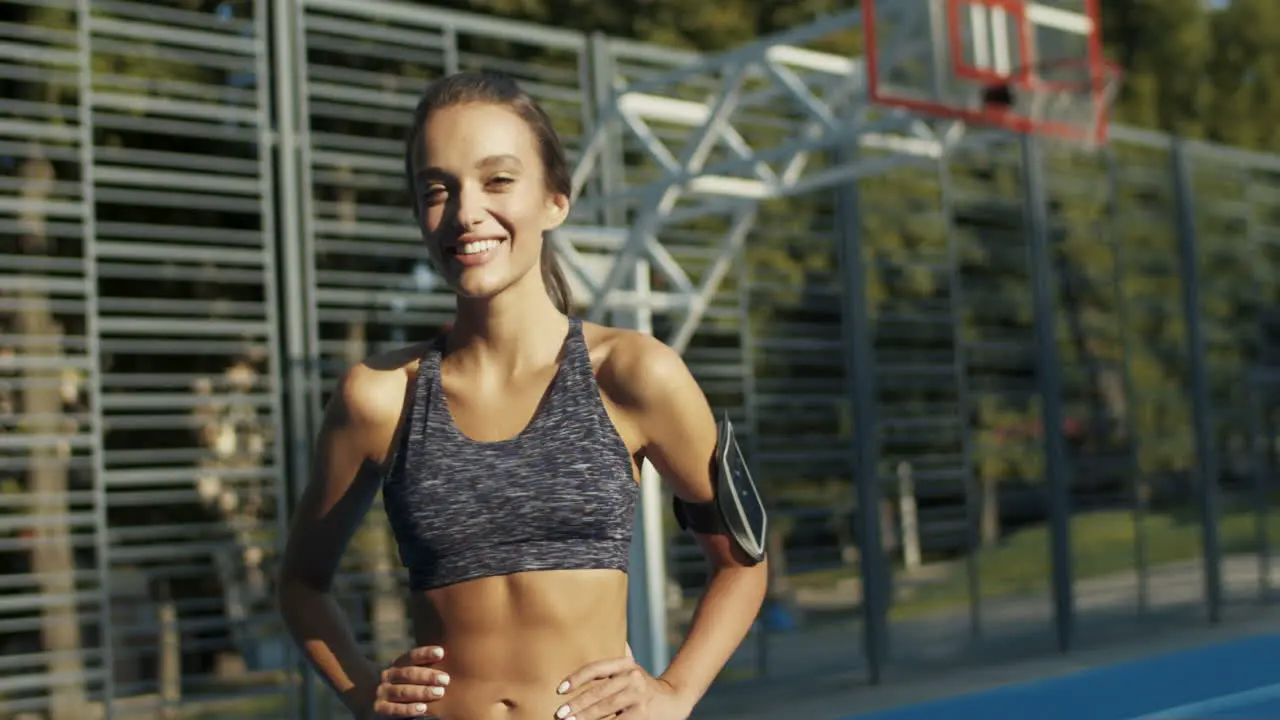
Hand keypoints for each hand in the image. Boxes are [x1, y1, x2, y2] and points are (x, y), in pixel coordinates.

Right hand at [365, 645, 450, 717]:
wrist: (372, 704)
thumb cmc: (403, 688)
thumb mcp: (410, 677)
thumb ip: (423, 670)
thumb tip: (448, 660)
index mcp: (396, 665)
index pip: (410, 657)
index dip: (425, 653)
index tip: (441, 652)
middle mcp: (387, 676)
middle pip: (408, 674)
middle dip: (428, 676)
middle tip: (446, 679)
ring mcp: (382, 692)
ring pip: (402, 691)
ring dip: (421, 692)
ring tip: (439, 693)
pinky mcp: (379, 708)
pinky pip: (394, 709)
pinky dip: (408, 709)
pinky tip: (423, 708)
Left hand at [553, 656, 692, 719]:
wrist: (675, 700)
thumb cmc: (644, 686)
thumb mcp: (632, 668)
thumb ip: (618, 656)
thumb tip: (598, 630)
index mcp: (626, 665)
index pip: (596, 668)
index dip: (577, 678)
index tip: (560, 689)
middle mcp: (632, 678)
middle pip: (598, 692)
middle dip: (576, 704)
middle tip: (559, 714)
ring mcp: (638, 697)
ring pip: (605, 709)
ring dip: (584, 717)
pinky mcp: (642, 715)